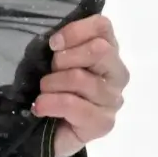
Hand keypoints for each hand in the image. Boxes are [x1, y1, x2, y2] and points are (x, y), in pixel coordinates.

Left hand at [35, 14, 128, 156]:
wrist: (45, 130)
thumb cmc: (49, 88)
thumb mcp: (50, 60)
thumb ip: (61, 46)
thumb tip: (57, 40)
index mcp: (106, 52)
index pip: (102, 26)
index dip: (75, 31)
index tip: (53, 44)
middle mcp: (116, 74)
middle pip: (99, 50)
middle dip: (63, 59)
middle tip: (50, 73)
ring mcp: (113, 100)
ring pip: (80, 78)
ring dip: (51, 84)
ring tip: (44, 93)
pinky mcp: (103, 123)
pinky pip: (74, 105)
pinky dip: (50, 103)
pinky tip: (41, 108)